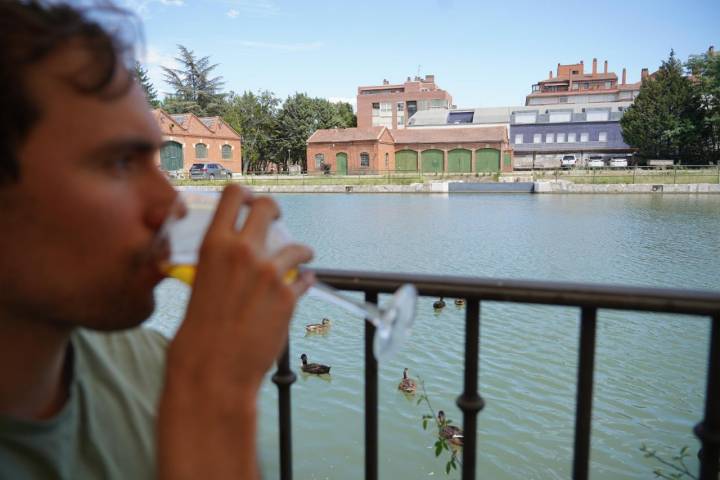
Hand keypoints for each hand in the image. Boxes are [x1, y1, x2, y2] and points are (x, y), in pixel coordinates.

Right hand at [158, 184, 313, 478]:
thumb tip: (236, 255)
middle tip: (278, 221)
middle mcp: (243, 251)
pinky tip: (303, 285)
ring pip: (298, 247)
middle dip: (276, 212)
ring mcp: (269, 272)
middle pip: (269, 208)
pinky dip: (306, 281)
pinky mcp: (289, 296)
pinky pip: (306, 280)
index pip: (234, 195)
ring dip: (301, 252)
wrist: (213, 370)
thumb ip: (220, 262)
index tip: (251, 202)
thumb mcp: (199, 283)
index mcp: (214, 245)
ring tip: (302, 258)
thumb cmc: (198, 333)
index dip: (246, 195)